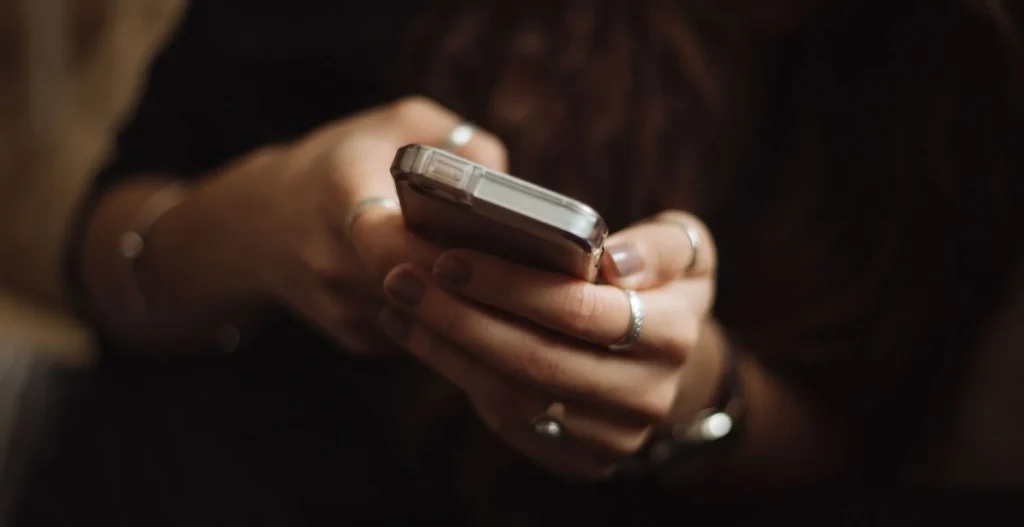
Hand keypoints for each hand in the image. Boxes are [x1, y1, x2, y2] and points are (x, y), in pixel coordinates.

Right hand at [187, 96, 506, 352]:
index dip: (448, 252)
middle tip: (530, 269)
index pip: (394, 244)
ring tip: (516, 282)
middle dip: (476, 282)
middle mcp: (334, 263)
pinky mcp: (356, 340)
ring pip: (428, 320)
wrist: (260, 223)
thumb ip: (456, 141)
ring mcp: (343, 311)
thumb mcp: (395, 124)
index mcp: (339, 199)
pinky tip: (476, 295)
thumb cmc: (341, 163)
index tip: (499, 243)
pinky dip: (450, 317)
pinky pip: (419, 335)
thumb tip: (511, 186)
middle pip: (423, 290)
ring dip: (470, 305)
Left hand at [378, 210, 723, 478]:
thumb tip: (613, 261)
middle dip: (460, 317)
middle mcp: (647, 394)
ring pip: (513, 397)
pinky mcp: (579, 460)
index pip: (581, 311)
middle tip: (403, 278)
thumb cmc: (657, 287)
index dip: (510, 286)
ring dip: (446, 348)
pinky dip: (456, 375)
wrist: (662, 362)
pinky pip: (507, 421)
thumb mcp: (683, 251)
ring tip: (400, 303)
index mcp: (673, 334)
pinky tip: (419, 335)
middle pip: (537, 360)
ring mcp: (612, 436)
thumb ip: (660, 245)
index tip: (450, 258)